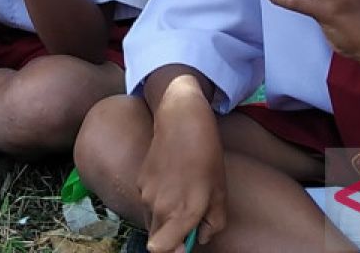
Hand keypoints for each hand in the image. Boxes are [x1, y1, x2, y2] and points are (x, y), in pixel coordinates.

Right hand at [139, 99, 226, 251]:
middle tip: (190, 218)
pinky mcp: (139, 181)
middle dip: (171, 235)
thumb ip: (213, 222)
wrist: (180, 120)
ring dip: (166, 216)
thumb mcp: (220, 191)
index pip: (162, 250)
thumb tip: (201, 237)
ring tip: (183, 190)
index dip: (173, 251)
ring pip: (153, 219)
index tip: (184, 245)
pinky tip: (172, 178)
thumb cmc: (206, 154)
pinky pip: (148, 202)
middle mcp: (159, 207)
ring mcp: (146, 194)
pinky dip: (158, 199)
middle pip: (157, 238)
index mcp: (182, 212)